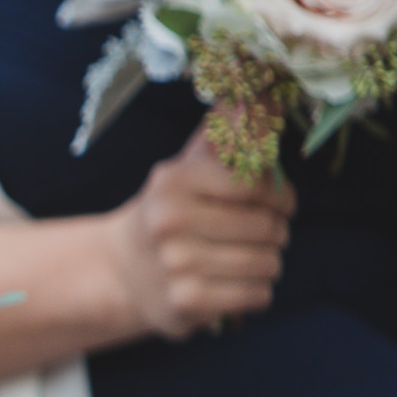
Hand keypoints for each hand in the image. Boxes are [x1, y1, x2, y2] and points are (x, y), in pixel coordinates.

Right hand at [104, 128, 292, 339]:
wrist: (117, 272)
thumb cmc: (167, 214)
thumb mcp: (186, 170)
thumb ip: (224, 136)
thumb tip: (261, 94)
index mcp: (172, 181)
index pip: (258, 186)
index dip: (279, 197)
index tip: (271, 204)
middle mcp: (168, 222)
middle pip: (268, 228)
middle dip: (272, 233)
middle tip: (251, 236)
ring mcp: (175, 265)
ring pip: (268, 264)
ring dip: (264, 264)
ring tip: (237, 260)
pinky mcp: (185, 302)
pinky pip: (257, 294)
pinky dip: (253, 291)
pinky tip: (230, 285)